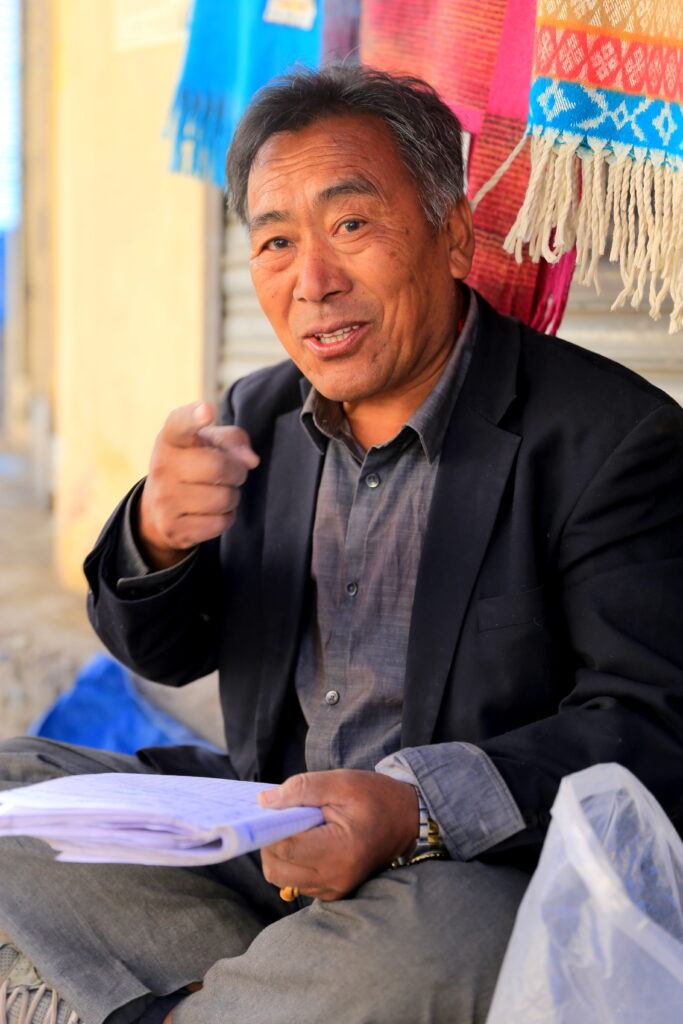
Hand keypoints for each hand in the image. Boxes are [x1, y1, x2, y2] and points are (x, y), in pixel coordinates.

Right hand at [138, 401, 259, 568]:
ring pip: (224, 498)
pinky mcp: (173, 529)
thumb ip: (233, 440)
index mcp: (171, 439)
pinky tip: (213, 512)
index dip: (194, 416)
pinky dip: (226, 517)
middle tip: (233, 473)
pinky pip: (220, 523)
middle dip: (237, 472)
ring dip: (232, 496)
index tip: (207, 411)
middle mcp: (161, 467)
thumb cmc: (194, 464)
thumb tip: (250, 460)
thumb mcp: (209, 443)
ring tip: (220, 492)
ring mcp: (164, 500)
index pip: (180, 424)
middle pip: (219, 467)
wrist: (160, 509)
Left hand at [258, 770, 417, 900]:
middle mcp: (336, 877)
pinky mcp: (334, 893)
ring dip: (281, 852)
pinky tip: (311, 841)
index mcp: (340, 850)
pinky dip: (294, 862)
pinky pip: (297, 881)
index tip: (271, 809)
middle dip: (271, 842)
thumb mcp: (340, 782)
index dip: (270, 827)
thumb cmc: (375, 797)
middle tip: (287, 817)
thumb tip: (264, 802)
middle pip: (276, 868)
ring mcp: (335, 889)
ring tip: (302, 828)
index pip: (284, 847)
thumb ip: (301, 789)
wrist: (406, 819)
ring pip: (282, 877)